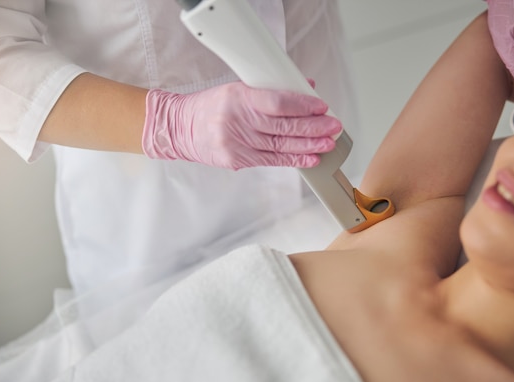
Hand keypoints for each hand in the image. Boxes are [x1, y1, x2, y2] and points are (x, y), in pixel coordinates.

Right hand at [141, 81, 340, 169]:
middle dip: (313, 128)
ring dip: (308, 146)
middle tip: (333, 127)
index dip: (304, 106)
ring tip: (328, 143)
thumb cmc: (211, 105)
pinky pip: (271, 160)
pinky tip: (310, 158)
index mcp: (238, 97)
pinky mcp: (237, 161)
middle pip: (283, 127)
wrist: (180, 128)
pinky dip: (293, 159)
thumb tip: (305, 89)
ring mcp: (237, 144)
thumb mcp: (238, 89)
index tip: (321, 107)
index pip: (278, 103)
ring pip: (280, 146)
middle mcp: (238, 121)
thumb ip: (270, 91)